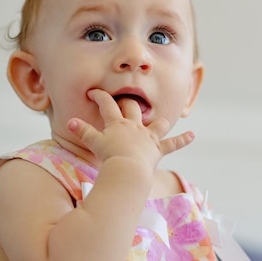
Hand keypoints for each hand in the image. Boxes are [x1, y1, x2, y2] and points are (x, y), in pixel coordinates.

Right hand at [67, 89, 194, 167]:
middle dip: (128, 103)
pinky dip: (182, 139)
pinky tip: (192, 135)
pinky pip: (173, 144)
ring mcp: (148, 137)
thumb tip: (69, 121)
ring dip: (158, 121)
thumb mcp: (94, 142)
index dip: (100, 97)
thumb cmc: (109, 156)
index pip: (107, 105)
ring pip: (156, 124)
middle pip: (133, 109)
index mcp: (118, 124)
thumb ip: (82, 132)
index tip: (94, 91)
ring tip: (160, 119)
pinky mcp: (157, 149)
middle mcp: (135, 127)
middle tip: (125, 100)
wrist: (127, 169)